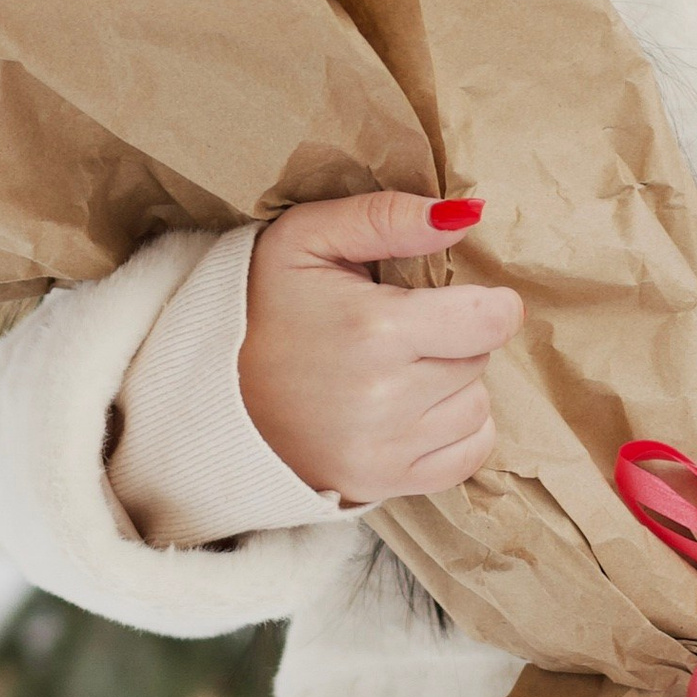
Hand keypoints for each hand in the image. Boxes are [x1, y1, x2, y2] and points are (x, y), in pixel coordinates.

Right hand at [239, 189, 521, 506]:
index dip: (485, 302)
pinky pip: (468, 455)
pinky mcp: (382, 482)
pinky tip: (415, 409)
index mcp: (375, 329)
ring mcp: (384, 449)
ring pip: (477, 407)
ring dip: (454, 386)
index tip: (458, 299)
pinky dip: (456, 431)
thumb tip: (466, 214)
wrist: (206, 391)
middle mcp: (386, 398)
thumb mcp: (307, 237)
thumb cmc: (261, 304)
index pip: (490, 320)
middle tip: (403, 330)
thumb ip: (386, 217)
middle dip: (454, 339)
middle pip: (480, 359)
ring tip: (400, 369)